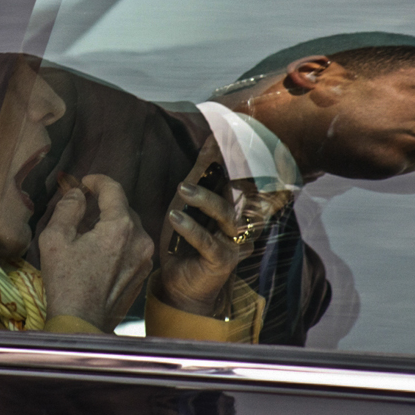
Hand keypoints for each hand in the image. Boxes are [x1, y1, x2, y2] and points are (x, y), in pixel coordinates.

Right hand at [39, 174, 154, 331]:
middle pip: (123, 208)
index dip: (98, 180)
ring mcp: (144, 257)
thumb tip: (77, 193)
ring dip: (111, 223)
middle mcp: (140, 239)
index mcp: (119, 227)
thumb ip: (68, 208)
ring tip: (88, 233)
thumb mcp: (55, 239)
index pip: (114, 189)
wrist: (82, 323)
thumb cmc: (66, 282)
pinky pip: (133, 245)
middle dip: (104, 204)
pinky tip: (99, 253)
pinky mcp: (143, 272)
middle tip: (82, 209)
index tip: (85, 183)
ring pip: (130, 227)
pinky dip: (118, 241)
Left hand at [156, 138, 251, 316]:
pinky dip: (191, 228)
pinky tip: (175, 218)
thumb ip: (200, 173)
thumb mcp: (188, 202)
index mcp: (232, 203)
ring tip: (182, 189)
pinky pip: (208, 242)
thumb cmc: (184, 242)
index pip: (237, 173)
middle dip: (231, 167)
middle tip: (217, 147)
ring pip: (225, 215)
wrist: (179, 286)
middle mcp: (239, 221)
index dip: (233, 152)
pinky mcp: (222, 261)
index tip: (225, 128)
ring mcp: (234, 242)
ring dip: (203, 199)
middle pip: (239, 190)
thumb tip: (210, 137)